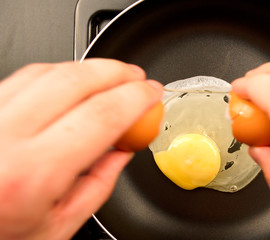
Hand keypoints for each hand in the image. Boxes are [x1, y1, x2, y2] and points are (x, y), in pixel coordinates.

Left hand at [0, 59, 161, 239]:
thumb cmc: (1, 235)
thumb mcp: (59, 225)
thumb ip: (99, 183)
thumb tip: (125, 149)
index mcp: (32, 174)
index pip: (101, 116)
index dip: (136, 98)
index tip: (152, 93)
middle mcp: (3, 138)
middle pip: (74, 81)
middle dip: (117, 72)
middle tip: (137, 78)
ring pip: (48, 71)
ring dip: (90, 68)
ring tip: (112, 77)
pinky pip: (26, 76)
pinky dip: (60, 72)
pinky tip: (76, 81)